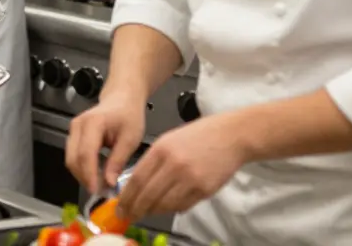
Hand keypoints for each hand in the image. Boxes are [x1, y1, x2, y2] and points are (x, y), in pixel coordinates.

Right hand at [66, 90, 146, 194]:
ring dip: (83, 175)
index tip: (97, 191)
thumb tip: (109, 183)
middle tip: (102, 192)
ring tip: (101, 185)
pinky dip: (83, 168)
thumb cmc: (128, 115)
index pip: (86, 153)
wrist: (121, 99)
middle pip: (73, 158)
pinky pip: (73, 156)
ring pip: (70, 159)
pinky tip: (96, 174)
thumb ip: (118, 160)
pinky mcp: (73, 135)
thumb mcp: (130, 138)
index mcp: (93, 123)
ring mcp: (73, 130)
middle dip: (85, 178)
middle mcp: (77, 125)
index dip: (89, 175)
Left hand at [117, 112, 246, 219]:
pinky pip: (183, 205)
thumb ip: (152, 160)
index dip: (126, 197)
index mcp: (161, 150)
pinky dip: (172, 209)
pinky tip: (166, 208)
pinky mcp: (205, 189)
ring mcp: (190, 179)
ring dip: (153, 211)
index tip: (120, 206)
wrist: (231, 136)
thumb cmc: (198, 136)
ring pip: (165, 203)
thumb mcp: (167, 140)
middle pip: (148, 194)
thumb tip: (136, 184)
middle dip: (135, 208)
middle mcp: (174, 165)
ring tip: (145, 213)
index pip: (137, 179)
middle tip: (128, 215)